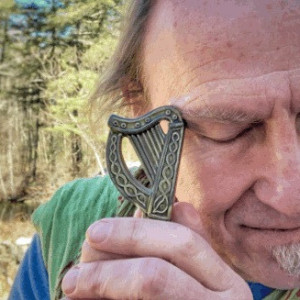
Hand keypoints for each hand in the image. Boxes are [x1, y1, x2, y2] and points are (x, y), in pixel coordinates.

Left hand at [62, 202, 251, 299]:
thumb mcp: (195, 274)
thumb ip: (177, 240)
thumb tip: (152, 206)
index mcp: (227, 282)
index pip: (182, 243)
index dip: (136, 232)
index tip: (95, 230)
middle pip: (155, 275)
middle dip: (108, 269)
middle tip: (73, 274)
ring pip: (147, 288)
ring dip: (103, 284)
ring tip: (75, 285)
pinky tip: (90, 298)